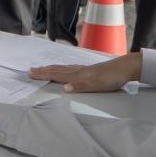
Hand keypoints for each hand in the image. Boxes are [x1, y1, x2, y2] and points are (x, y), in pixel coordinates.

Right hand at [27, 52, 141, 92]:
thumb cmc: (111, 78)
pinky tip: (65, 68)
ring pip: (63, 68)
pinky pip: (70, 68)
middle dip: (43, 71)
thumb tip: (63, 88)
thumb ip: (79, 87)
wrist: (125, 68)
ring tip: (42, 68)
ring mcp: (83, 69)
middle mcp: (78, 71)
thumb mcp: (96, 85)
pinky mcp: (89, 70)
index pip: (56, 75)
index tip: (30, 74)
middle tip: (30, 70)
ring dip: (51, 69)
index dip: (43, 75)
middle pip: (57, 70)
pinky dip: (62, 68)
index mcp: (77, 76)